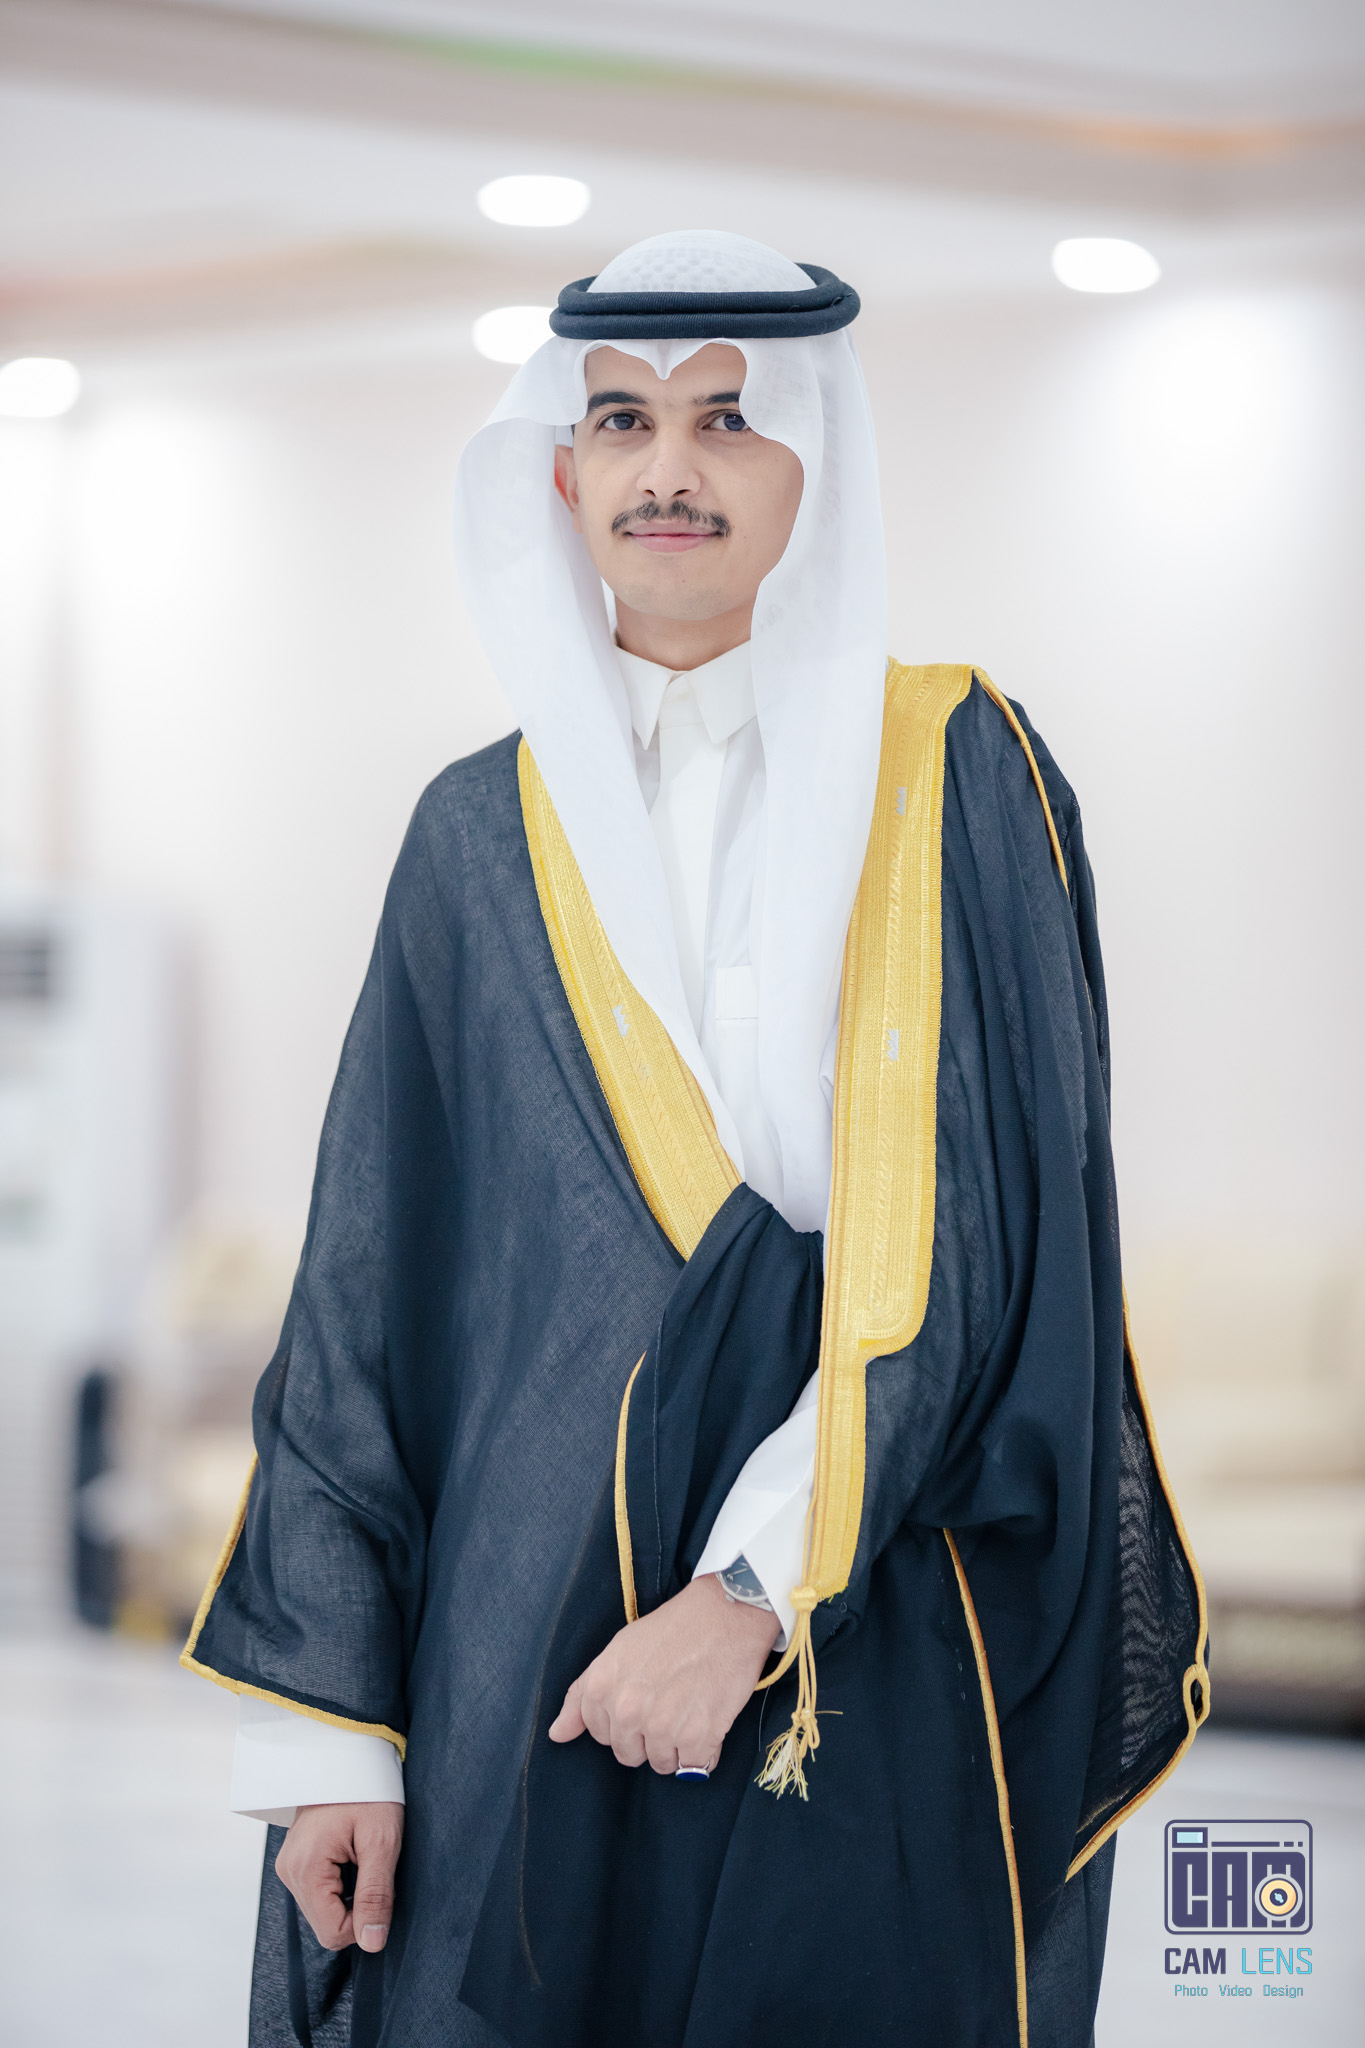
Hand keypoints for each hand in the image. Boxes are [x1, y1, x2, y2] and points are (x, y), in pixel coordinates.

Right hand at [274, 1801, 403, 1952]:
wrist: (351, 1756)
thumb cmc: (370, 1791)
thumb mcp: (382, 1841)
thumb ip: (375, 1895)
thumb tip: (372, 1944)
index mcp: (306, 1868)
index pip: (333, 1933)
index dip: (364, 1920)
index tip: (381, 1885)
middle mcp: (289, 1871)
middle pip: (326, 1924)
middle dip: (357, 1906)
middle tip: (374, 1865)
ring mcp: (289, 1866)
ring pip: (323, 1910)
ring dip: (349, 1894)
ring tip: (362, 1856)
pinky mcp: (295, 1861)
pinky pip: (318, 1893)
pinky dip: (340, 1884)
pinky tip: (351, 1856)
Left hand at [548, 1572, 779, 1773]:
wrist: (724, 1614)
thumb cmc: (671, 1629)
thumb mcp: (617, 1651)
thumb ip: (581, 1696)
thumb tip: (556, 1735)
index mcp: (601, 1688)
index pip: (599, 1734)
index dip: (621, 1719)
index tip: (642, 1697)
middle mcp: (626, 1711)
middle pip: (628, 1754)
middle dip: (646, 1735)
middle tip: (668, 1701)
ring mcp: (662, 1727)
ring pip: (661, 1764)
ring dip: (676, 1745)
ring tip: (689, 1707)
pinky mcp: (698, 1738)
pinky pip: (693, 1767)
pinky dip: (703, 1751)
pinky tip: (708, 1719)